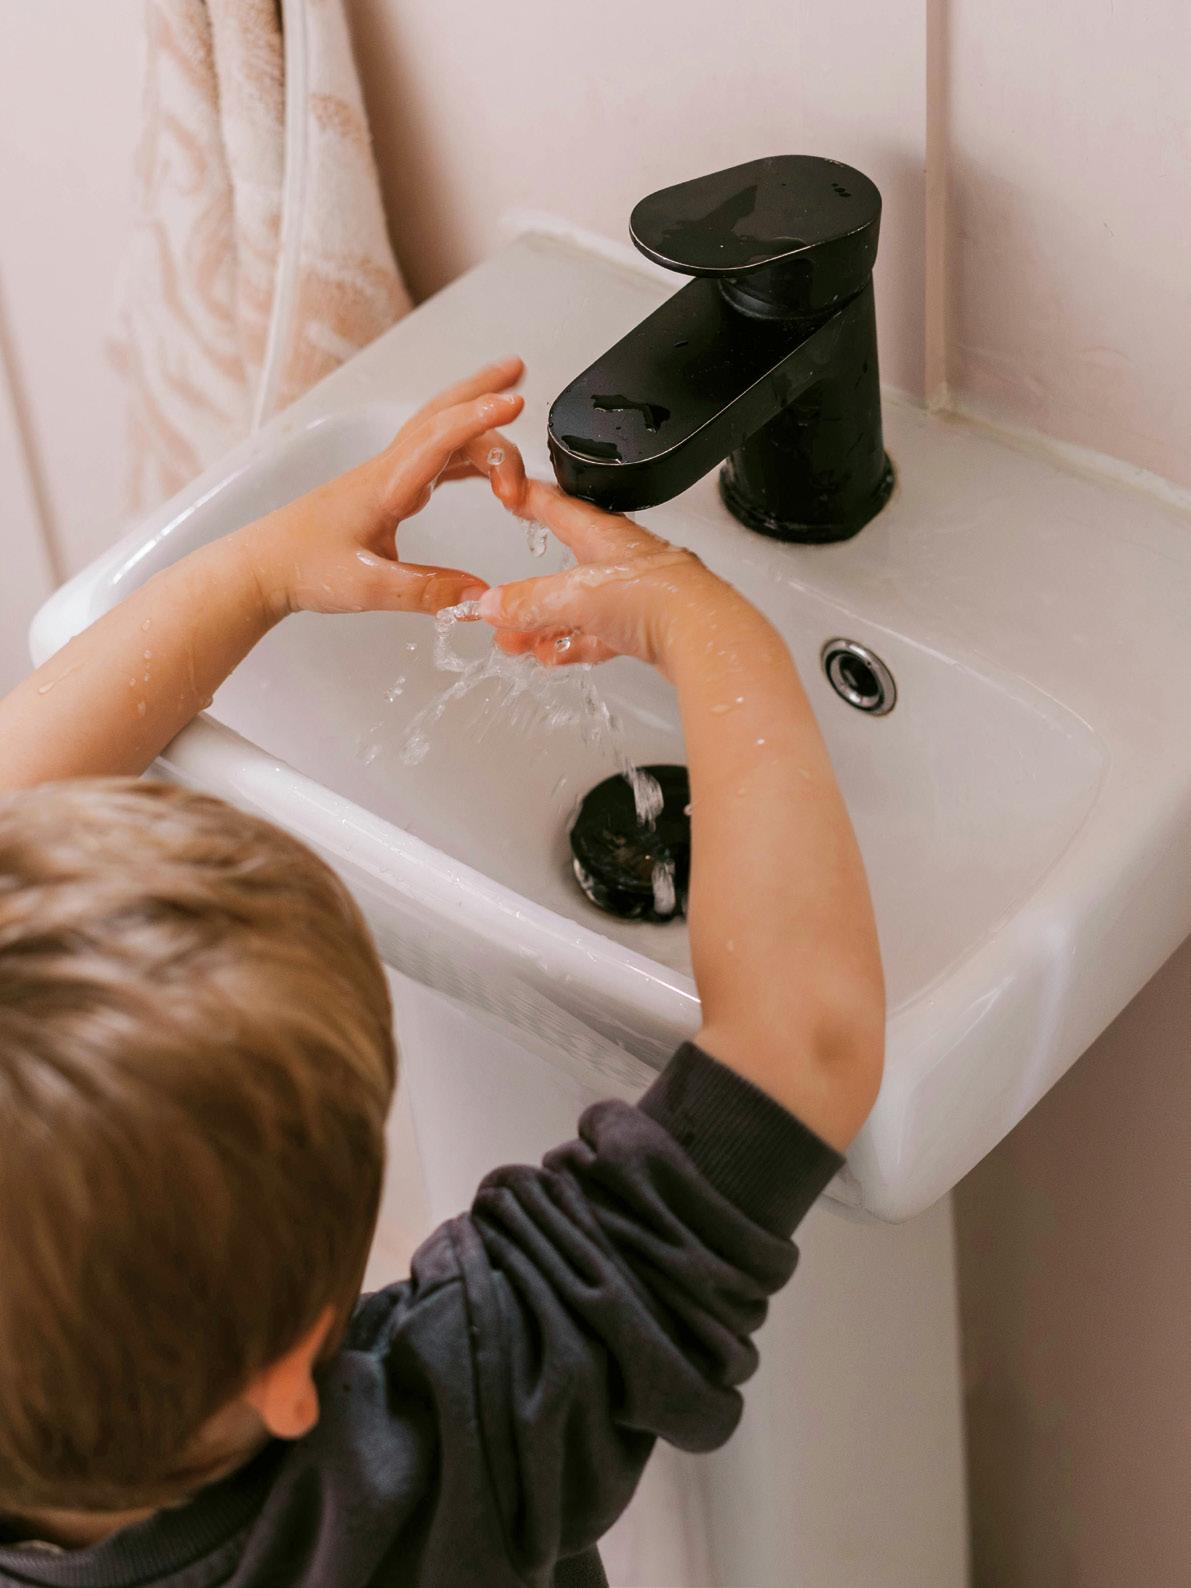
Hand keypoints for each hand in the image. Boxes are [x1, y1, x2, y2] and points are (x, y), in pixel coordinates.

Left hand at [241, 357, 528, 621]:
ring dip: (474, 415)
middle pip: (440, 417)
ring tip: (509, 401)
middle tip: (517, 372)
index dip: (477, 420)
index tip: (513, 404)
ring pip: (438, 433)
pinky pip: (432, 458)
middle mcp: (387, 472)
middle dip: (481, 390)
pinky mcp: (385, 490)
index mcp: (384, 487)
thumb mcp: (368, 588)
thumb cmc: (303, 569)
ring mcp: (386, 477)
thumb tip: (481, 596)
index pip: (438, 441)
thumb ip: (427, 592)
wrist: (263, 568)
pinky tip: (479, 462)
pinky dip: (463, 449)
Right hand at [477, 476, 733, 674]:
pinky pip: (599, 634)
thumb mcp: (576, 596)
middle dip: (527, 590)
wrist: (705, 637)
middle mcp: (620, 560)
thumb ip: (530, 602)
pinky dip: (573, 644)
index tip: (510, 492)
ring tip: (516, 641)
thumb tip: (494, 605)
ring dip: (545, 624)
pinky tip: (555, 656)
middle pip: (563, 569)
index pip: (558, 506)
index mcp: (605, 534)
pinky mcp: (645, 628)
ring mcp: (635, 595)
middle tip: (502, 604)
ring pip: (578, 607)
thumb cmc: (659, 597)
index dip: (530, 498)